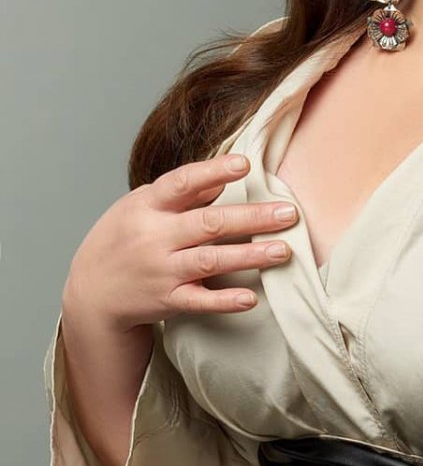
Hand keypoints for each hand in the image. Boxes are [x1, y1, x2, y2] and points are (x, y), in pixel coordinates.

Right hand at [62, 152, 300, 331]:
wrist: (89, 293)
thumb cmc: (125, 239)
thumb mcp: (141, 206)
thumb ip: (183, 193)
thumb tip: (222, 175)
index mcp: (148, 206)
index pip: (182, 183)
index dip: (213, 172)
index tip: (245, 164)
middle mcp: (154, 238)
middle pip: (209, 223)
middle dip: (252, 218)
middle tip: (290, 213)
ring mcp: (161, 271)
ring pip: (210, 261)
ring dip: (250, 257)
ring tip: (284, 250)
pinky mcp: (167, 301)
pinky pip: (199, 301)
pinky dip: (225, 301)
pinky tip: (251, 298)